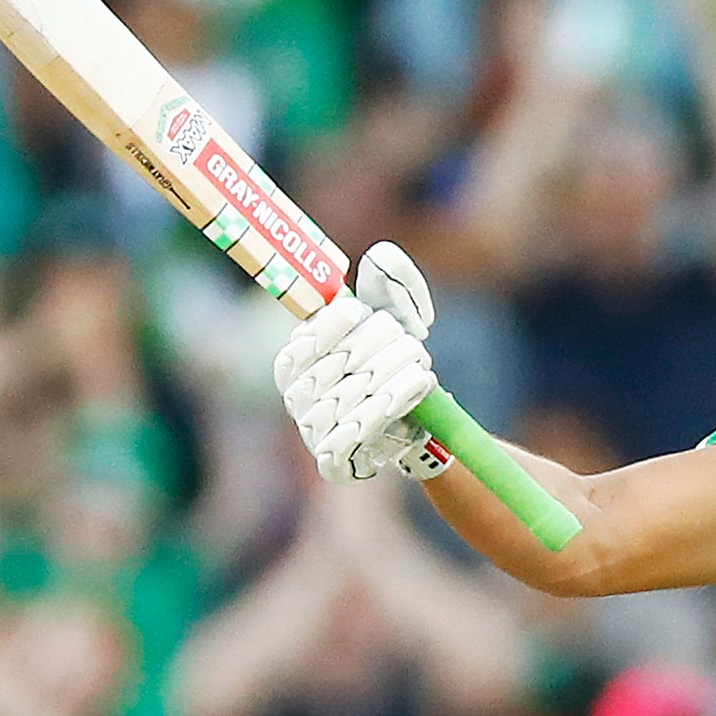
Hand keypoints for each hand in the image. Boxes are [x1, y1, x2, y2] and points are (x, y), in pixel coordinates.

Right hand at [274, 243, 440, 483]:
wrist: (413, 423)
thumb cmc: (394, 362)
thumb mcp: (395, 318)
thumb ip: (389, 285)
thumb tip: (380, 256)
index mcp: (295, 360)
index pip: (303, 340)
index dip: (329, 323)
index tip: (358, 310)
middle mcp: (296, 396)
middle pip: (335, 365)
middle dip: (378, 349)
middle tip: (411, 345)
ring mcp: (311, 430)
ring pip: (350, 396)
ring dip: (393, 375)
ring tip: (420, 365)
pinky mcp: (332, 459)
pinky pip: (356, 432)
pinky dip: (389, 406)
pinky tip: (414, 390)